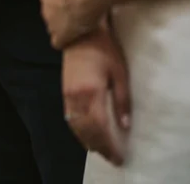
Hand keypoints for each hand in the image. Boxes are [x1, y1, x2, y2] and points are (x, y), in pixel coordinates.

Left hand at [40, 0, 108, 48]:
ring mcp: (52, 23)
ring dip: (63, 29)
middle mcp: (46, 9)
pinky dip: (64, 42)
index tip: (72, 5)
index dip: (61, 6)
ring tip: (78, 28)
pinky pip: (57, 42)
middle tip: (78, 16)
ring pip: (53, 29)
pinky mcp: (61, 34)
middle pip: (50, 17)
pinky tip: (73, 40)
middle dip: (61, 18)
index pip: (50, 4)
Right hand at [62, 27, 130, 165]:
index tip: (119, 157)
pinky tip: (87, 133)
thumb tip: (125, 124)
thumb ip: (123, 99)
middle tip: (112, 157)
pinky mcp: (64, 90)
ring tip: (101, 149)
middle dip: (99, 147)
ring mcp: (67, 94)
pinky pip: (70, 117)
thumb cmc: (104, 47)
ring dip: (87, 140)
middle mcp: (76, 97)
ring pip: (75, 126)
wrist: (81, 32)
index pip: (100, 127)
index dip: (109, 145)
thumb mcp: (120, 72)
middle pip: (86, 131)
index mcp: (91, 92)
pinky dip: (78, 130)